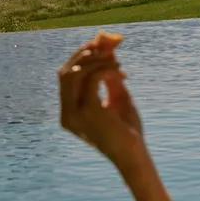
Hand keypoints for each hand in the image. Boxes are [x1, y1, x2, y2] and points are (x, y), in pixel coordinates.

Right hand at [58, 32, 144, 166]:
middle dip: (84, 55)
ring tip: (116, 61)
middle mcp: (66, 113)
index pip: (65, 78)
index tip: (98, 46)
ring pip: (75, 73)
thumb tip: (107, 46)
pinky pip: (93, 78)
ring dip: (96, 60)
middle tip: (104, 46)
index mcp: (68, 112)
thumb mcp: (117, 96)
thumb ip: (109, 73)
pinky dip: (106, 69)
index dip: (79, 58)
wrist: (134, 155)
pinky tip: (120, 72)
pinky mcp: (88, 110)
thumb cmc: (127, 130)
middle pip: (65, 73)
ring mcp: (74, 113)